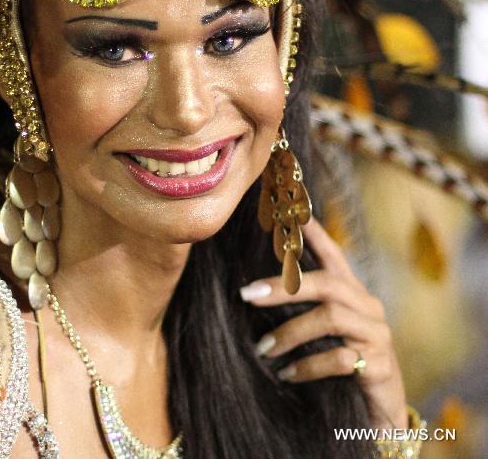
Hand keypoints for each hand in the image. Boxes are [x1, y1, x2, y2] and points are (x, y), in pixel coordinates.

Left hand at [239, 218, 408, 428]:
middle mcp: (368, 308)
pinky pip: (341, 358)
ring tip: (263, 349)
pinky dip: (308, 365)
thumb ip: (297, 311)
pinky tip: (287, 375)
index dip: (313, 234)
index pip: (333, 256)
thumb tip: (248, 292)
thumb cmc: (338, 368)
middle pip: (327, 284)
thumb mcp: (318, 335)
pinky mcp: (380, 367)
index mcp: (351, 295)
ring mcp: (377, 336)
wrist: (377, 414)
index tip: (292, 212)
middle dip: (284, 287)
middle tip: (246, 296)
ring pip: (331, 318)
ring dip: (290, 333)